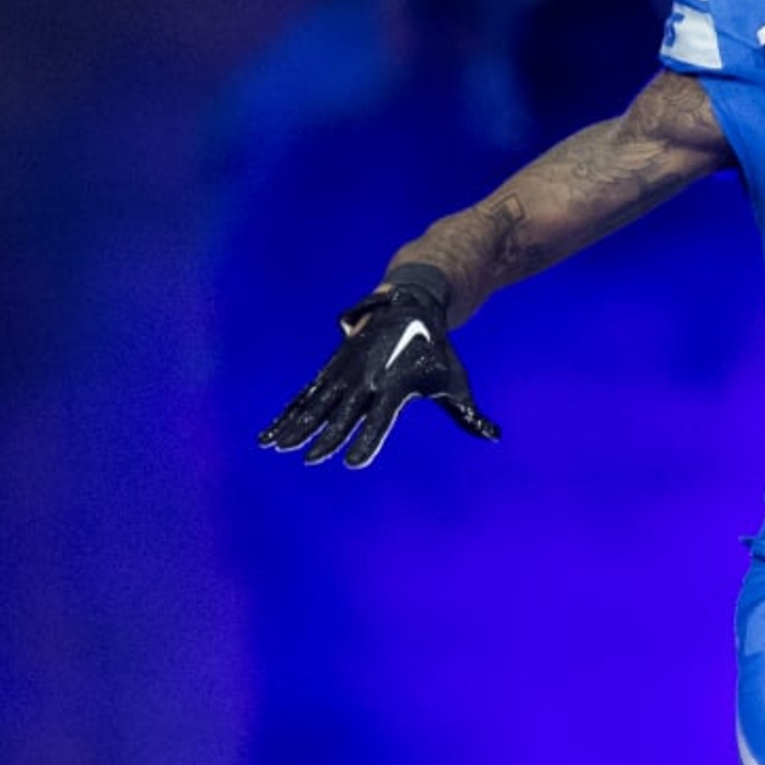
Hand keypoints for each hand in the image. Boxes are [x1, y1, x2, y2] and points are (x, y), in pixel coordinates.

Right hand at [257, 264, 500, 467]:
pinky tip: (271, 434)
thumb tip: (494, 435)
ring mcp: (345, 371)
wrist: (412, 302)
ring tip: (275, 448)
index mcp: (394, 387)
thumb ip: (467, 413)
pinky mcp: (332, 367)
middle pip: (342, 414)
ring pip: (315, 404)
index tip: (352, 462)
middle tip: (311, 460)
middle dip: (325, 437)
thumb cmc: (437, 349)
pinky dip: (288, 414)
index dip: (366, 441)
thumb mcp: (454, 379)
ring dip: (295, 426)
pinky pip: (306, 395)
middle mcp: (366, 379)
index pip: (379, 421)